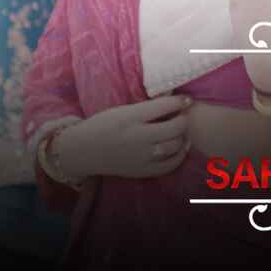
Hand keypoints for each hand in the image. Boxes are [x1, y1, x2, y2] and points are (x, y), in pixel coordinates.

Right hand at [54, 94, 191, 179]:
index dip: (180, 101)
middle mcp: (138, 137)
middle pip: (174, 128)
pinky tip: (181, 147)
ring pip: (175, 146)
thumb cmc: (103, 125)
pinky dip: (180, 155)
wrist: (83, 151)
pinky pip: (170, 165)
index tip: (187, 99)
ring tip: (181, 130)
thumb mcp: (122, 110)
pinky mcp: (142, 171)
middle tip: (183, 115)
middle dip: (183, 119)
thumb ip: (146, 108)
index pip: (164, 106)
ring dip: (183, 136)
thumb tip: (173, 102)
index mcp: (131, 118)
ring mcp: (142, 156)